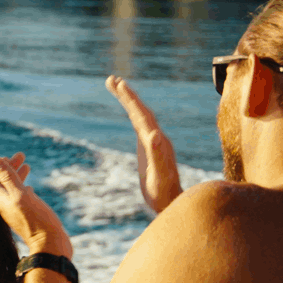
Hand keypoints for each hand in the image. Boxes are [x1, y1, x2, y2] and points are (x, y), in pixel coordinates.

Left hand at [0, 152, 72, 257]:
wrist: (51, 245)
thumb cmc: (37, 220)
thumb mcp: (21, 195)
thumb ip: (7, 177)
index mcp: (2, 201)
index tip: (8, 158)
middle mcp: (7, 206)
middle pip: (2, 184)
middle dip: (9, 168)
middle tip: (21, 155)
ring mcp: (18, 212)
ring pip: (13, 190)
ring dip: (18, 176)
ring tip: (27, 165)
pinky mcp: (29, 217)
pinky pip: (23, 200)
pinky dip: (25, 189)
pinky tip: (31, 187)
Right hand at [106, 76, 181, 213]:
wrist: (171, 203)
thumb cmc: (164, 194)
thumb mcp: (160, 177)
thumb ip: (159, 157)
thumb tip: (155, 136)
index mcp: (157, 141)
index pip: (142, 115)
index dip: (130, 99)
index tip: (119, 84)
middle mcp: (157, 137)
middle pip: (141, 110)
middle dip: (127, 94)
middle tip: (111, 79)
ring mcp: (153, 141)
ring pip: (139, 115)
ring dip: (128, 100)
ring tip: (114, 86)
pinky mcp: (149, 147)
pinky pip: (139, 124)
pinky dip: (131, 113)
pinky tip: (127, 110)